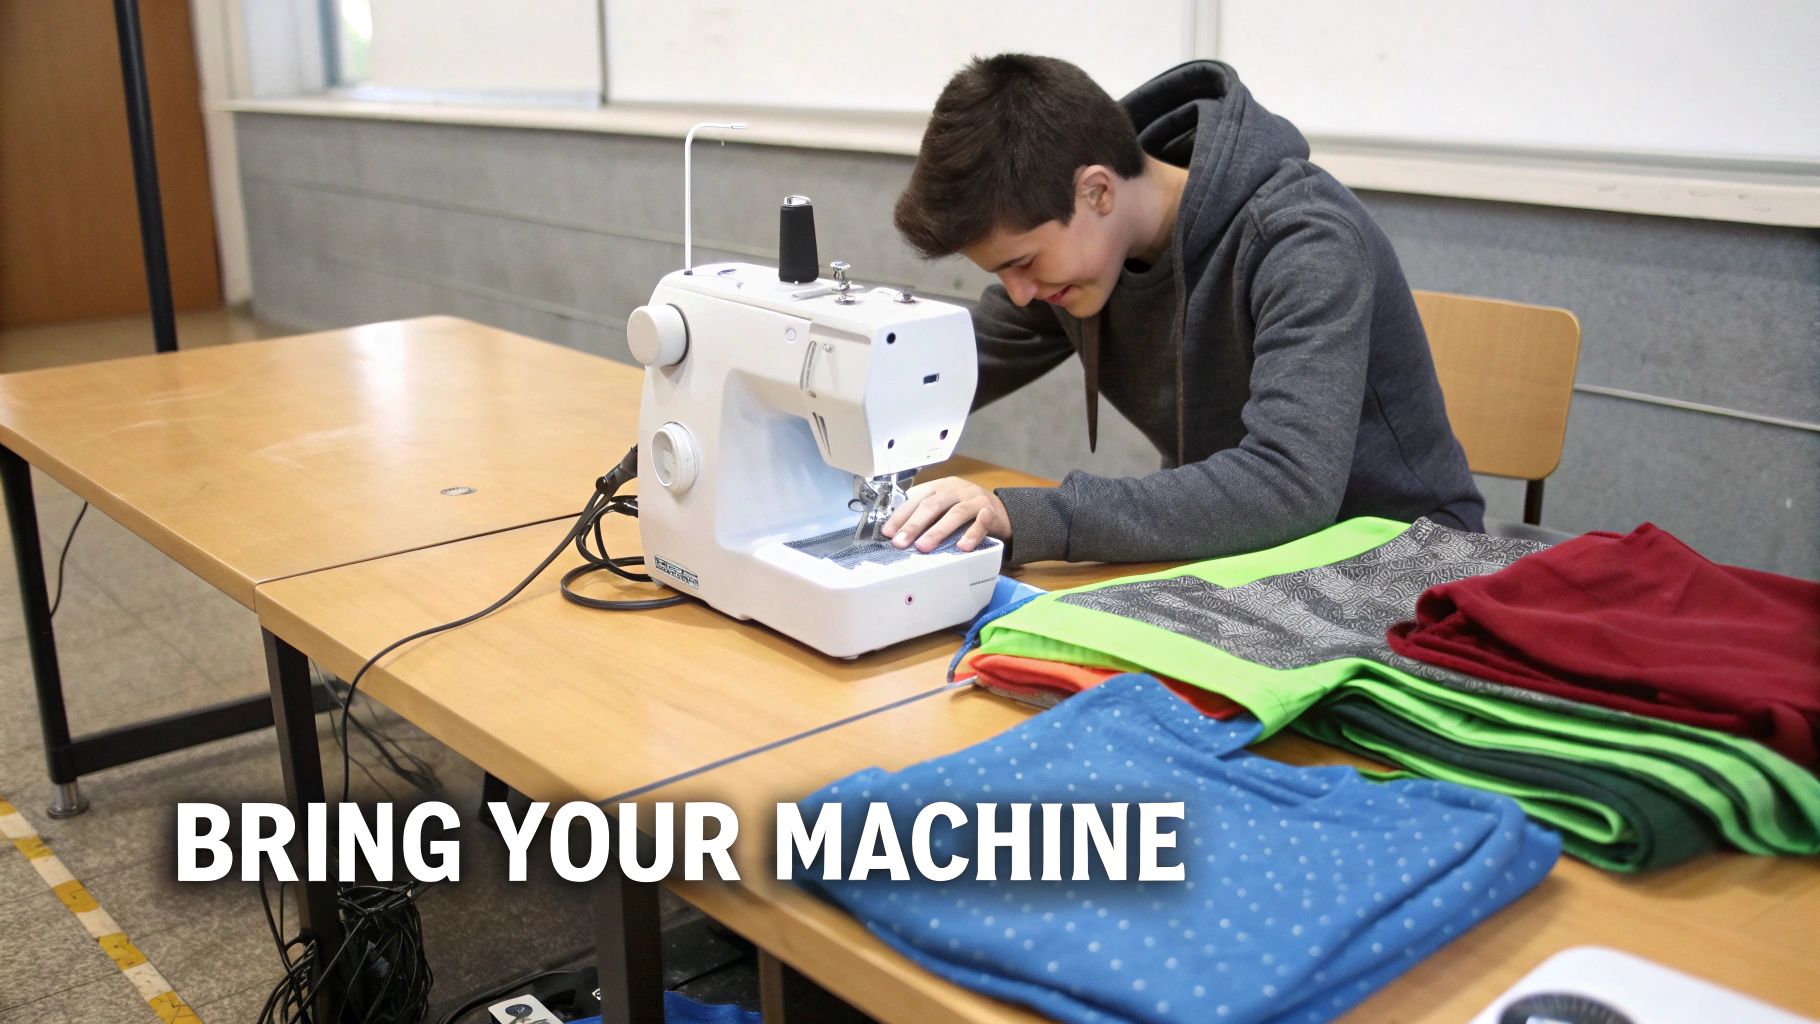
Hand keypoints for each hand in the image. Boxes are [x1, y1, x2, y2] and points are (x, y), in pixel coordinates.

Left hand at [882, 477, 1010, 552]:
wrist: (1001, 509)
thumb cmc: (964, 509)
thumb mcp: (944, 504)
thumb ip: (925, 512)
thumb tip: (897, 532)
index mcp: (940, 486)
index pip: (916, 498)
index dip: (901, 516)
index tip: (888, 533)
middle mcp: (955, 489)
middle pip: (932, 505)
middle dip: (914, 525)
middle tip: (900, 542)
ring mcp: (974, 499)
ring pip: (955, 514)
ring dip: (938, 531)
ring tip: (923, 547)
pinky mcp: (991, 512)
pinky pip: (981, 523)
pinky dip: (971, 534)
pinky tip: (962, 546)